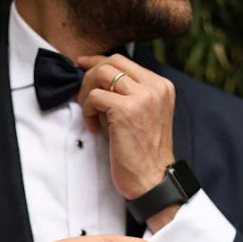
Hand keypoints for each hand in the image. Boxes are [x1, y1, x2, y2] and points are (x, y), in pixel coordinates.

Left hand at [76, 53, 175, 200]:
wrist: (153, 181)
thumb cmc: (144, 155)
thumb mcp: (142, 117)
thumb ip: (127, 96)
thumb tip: (96, 81)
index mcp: (161, 87)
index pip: (125, 60)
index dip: (99, 62)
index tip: (83, 67)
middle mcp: (154, 87)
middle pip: (112, 61)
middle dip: (90, 74)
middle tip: (81, 95)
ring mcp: (141, 97)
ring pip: (102, 74)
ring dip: (88, 92)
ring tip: (89, 115)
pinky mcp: (124, 110)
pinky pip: (94, 97)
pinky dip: (87, 111)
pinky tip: (94, 129)